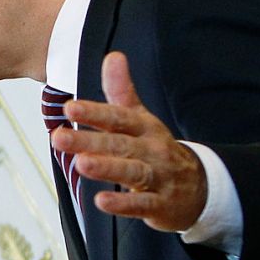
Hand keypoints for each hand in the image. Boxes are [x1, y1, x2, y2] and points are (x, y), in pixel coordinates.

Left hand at [53, 51, 207, 232]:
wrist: (200, 187)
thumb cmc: (157, 149)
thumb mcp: (142, 118)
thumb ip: (122, 91)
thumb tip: (112, 55)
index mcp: (144, 128)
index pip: (119, 117)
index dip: (95, 112)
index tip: (70, 107)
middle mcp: (152, 150)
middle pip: (119, 144)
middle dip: (89, 140)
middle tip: (58, 138)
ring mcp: (158, 177)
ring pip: (132, 171)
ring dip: (106, 168)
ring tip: (80, 164)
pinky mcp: (161, 204)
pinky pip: (142, 204)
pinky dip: (123, 204)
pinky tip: (101, 202)